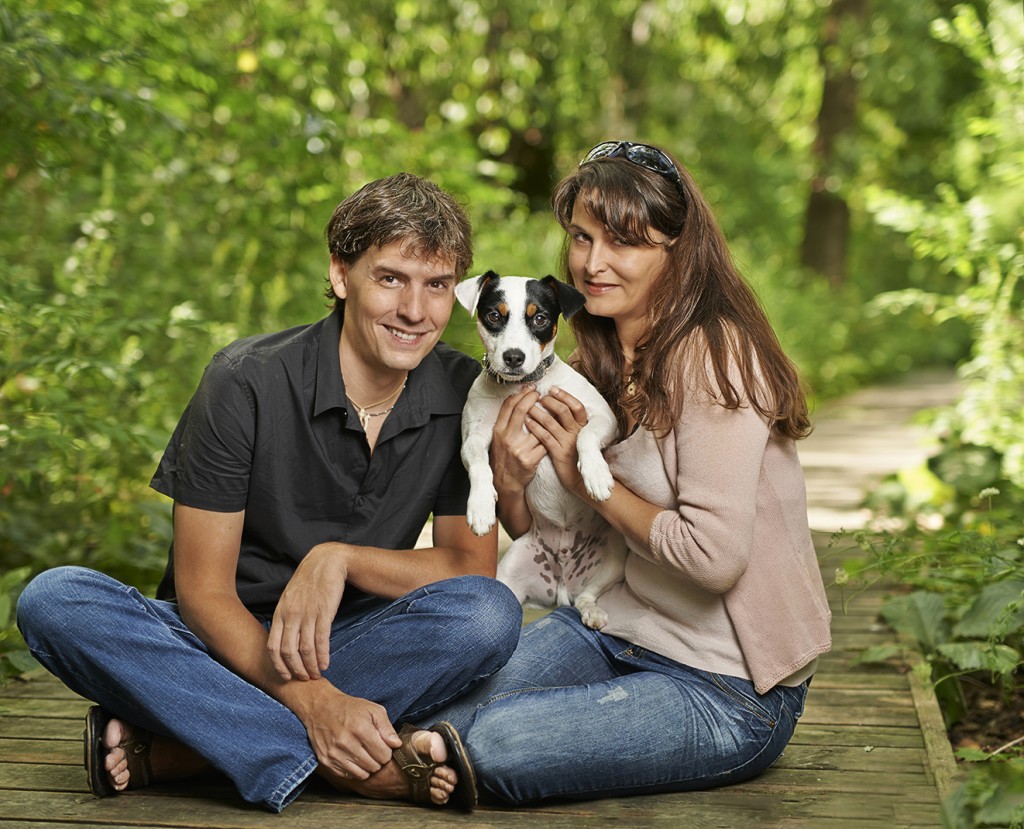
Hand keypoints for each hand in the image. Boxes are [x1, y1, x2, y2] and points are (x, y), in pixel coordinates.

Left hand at [268, 543, 349, 680]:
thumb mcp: (291, 597)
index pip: (273, 646)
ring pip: (305, 649)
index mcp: (280, 612)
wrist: (327, 561)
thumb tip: (285, 638)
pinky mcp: (324, 613)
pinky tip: (325, 663)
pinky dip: (322, 656)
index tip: (286, 676)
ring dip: (311, 666)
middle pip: (288, 651)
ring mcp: (307, 614)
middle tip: (304, 679)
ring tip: (316, 674)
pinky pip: (321, 640)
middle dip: (295, 670)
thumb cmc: (310, 580)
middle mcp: (291, 615)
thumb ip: (286, 616)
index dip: (278, 665)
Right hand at [300, 683, 402, 780]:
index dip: (386, 751)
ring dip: (366, 766)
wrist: (320, 707)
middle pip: (374, 767)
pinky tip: (352, 757)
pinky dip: (353, 769)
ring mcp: (335, 754)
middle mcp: (346, 743)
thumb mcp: (373, 710)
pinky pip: (348, 775)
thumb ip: (387, 728)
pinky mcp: (326, 761)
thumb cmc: (349, 708)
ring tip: (363, 753)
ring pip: (362, 774)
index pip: (384, 755)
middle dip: (377, 759)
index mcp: (361, 729)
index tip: (382, 745)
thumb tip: (396, 745)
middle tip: (373, 749)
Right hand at [491, 387, 546, 496]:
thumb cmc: (504, 456)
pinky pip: (545, 443)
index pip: (509, 405)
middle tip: (541, 394)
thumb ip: (507, 420)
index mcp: (498, 430)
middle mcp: (506, 438)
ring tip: (550, 415)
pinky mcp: (530, 460)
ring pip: (537, 427)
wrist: (505, 482)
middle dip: (533, 398)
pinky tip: (552, 437)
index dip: (521, 394)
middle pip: (521, 410)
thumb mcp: (499, 437)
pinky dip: (550, 439)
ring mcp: (518, 449)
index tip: (531, 389)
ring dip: (545, 420)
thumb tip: (520, 397)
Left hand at [525, 387, 587, 493]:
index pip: (578, 406)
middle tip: (537, 397)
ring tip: (528, 406)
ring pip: (551, 422)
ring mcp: (568, 443)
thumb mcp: (578, 437)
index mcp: (583, 427)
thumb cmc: (575, 455)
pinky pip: (544, 436)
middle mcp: (577, 433)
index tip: (553, 389)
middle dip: (549, 401)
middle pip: (563, 410)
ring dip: (537, 412)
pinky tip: (527, 422)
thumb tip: (558, 404)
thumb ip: (571, 423)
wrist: (578, 480)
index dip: (565, 396)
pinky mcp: (559, 453)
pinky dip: (535, 427)